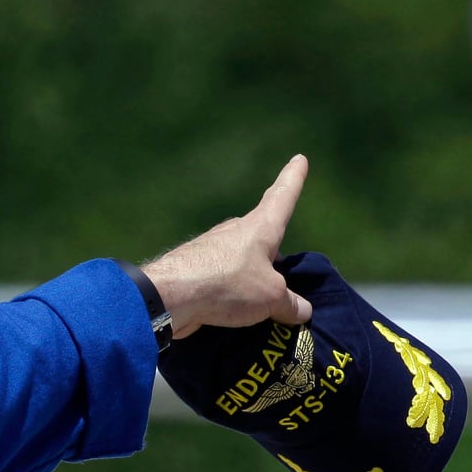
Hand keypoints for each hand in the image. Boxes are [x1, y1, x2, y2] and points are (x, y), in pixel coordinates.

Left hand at [142, 154, 312, 338]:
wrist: (169, 296)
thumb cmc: (227, 284)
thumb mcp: (270, 297)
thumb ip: (289, 302)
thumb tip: (302, 309)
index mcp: (259, 228)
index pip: (282, 197)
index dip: (293, 179)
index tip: (299, 159)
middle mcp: (234, 233)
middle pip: (260, 235)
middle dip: (272, 250)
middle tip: (284, 273)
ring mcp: (210, 250)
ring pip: (239, 260)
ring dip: (250, 277)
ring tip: (261, 305)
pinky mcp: (193, 271)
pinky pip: (221, 280)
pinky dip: (230, 293)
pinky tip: (232, 312)